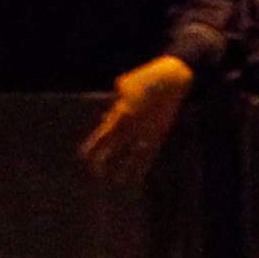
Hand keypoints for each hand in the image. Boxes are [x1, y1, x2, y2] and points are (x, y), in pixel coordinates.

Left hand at [79, 56, 192, 175]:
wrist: (175, 78)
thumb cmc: (147, 76)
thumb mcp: (125, 84)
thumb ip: (116, 100)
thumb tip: (110, 113)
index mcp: (122, 113)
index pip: (103, 135)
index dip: (93, 146)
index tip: (83, 157)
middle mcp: (134, 125)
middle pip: (115, 147)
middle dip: (105, 160)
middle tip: (96, 173)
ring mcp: (149, 129)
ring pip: (135, 153)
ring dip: (126, 168)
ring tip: (119, 181)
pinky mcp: (162, 131)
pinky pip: (152, 150)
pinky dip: (146, 162)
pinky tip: (141, 172)